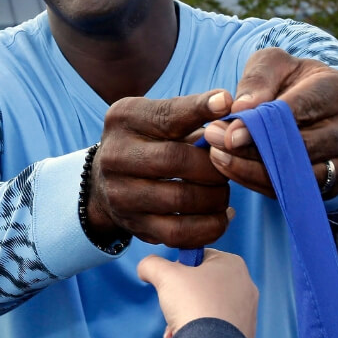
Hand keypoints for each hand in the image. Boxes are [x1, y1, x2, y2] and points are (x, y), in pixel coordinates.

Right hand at [85, 90, 234, 247]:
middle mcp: (115, 155)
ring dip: (216, 197)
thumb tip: (232, 109)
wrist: (106, 182)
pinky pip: (179, 233)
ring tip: (222, 191)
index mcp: (123, 119)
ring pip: (182, 199)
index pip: (167, 115)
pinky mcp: (133, 225)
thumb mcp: (159, 119)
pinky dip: (210, 226)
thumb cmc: (149, 143)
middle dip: (214, 165)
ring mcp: (120, 194)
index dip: (199, 109)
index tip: (227, 104)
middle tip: (228, 167)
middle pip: (177, 160)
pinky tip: (220, 215)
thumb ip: (193, 115)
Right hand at [137, 249, 258, 337]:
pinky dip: (199, 333)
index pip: (199, 257)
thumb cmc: (194, 305)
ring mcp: (247, 313)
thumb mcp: (164, 274)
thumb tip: (146, 268)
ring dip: (186, 316)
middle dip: (182, 298)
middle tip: (172, 305)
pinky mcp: (244, 335)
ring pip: (206, 308)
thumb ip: (151, 264)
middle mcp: (246, 286)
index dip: (179, 268)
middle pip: (202, 285)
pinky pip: (215, 329)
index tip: (172, 281)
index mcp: (233, 264)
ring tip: (178, 327)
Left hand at [204, 48, 337, 197]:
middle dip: (252, 148)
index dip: (262, 123)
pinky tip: (232, 170)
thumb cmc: (290, 80)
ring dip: (252, 169)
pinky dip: (260, 183)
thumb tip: (242, 108)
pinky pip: (295, 191)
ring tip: (217, 157)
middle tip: (213, 143)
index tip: (228, 133)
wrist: (314, 106)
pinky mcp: (334, 184)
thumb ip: (258, 79)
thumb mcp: (273, 64)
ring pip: (298, 175)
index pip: (300, 110)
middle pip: (300, 147)